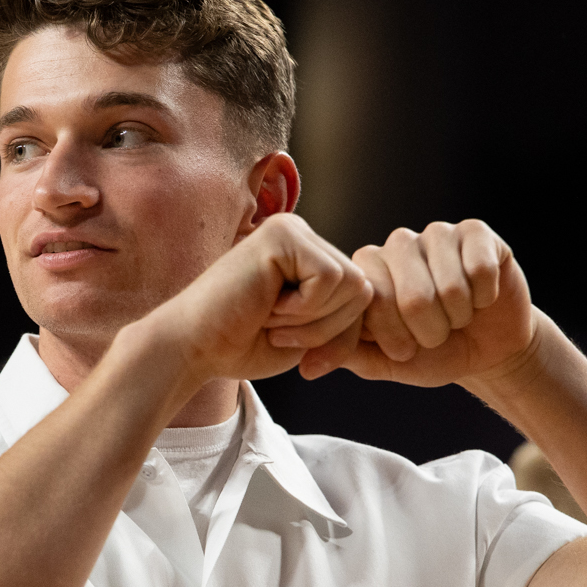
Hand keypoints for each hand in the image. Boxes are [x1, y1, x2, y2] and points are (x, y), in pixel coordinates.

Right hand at [142, 212, 371, 383]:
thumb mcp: (312, 339)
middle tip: (280, 332)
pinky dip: (303, 310)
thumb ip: (347, 320)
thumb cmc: (244, 344)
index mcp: (311, 256)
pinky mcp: (283, 235)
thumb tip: (393, 311)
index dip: (342, 336)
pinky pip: (330, 281)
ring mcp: (293, 229)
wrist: (193, 347)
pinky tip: (266, 306)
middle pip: (364, 291)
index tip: (305, 356)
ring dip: (314, 322)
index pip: (364, 297)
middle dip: (330, 329)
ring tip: (272, 318)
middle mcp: (304, 235)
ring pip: (352, 287)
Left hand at [342, 220, 536, 387]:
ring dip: (459, 316)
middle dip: (430, 331)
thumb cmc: (433, 354)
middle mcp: (398, 244)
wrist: (488, 350)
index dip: (394, 336)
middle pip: (413, 297)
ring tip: (459, 316)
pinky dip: (484, 297)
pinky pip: (480, 269)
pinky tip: (481, 298)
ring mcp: (437, 234)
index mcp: (368, 270)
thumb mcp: (386, 363)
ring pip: (450, 287)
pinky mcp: (476, 233)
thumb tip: (306, 367)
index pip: (373, 301)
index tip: (405, 350)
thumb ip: (349, 356)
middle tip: (437, 334)